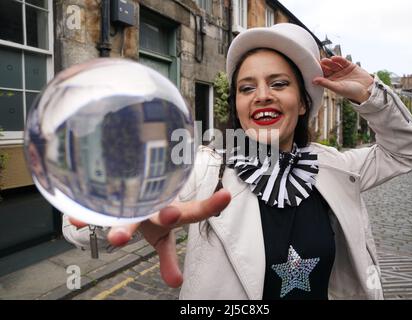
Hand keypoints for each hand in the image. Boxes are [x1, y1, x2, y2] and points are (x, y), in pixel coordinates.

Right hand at [69, 188, 230, 287]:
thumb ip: (168, 259)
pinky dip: (86, 213)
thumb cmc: (149, 218)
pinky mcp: (108, 199)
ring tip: (116, 237)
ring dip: (123, 223)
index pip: (193, 211)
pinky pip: (96, 207)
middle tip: (172, 215)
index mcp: (168, 213)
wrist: (128, 194)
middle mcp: (151, 205)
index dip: (208, 207)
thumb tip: (176, 283)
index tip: (226, 196)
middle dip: (166, 214)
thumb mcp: (160, 239)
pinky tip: (76, 218)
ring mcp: (130, 200)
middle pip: (160, 211)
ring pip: (129, 209)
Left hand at [313, 56, 373, 103]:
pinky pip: (342, 61)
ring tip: (325, 60)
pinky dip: (338, 59)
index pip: (323, 75)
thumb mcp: (337, 87)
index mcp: (332, 82)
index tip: (312, 68)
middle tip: (319, 62)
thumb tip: (313, 81)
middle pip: (328, 68)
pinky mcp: (349, 66)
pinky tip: (334, 58)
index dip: (318, 72)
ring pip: (334, 64)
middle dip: (324, 66)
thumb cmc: (351, 92)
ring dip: (329, 62)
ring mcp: (342, 70)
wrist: (366, 89)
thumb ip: (325, 83)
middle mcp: (336, 76)